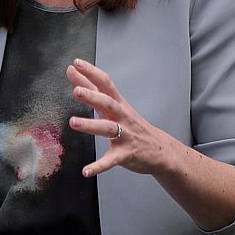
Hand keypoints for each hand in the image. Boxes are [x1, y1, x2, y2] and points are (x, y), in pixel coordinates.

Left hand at [67, 58, 234, 229]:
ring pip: (107, 129)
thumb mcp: (116, 107)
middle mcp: (122, 117)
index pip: (106, 84)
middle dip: (92, 96)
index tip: (76, 63)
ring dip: (90, 125)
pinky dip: (99, 166)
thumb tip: (74, 72)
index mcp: (119, 104)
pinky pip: (111, 160)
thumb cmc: (132, 125)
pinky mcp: (126, 154)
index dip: (92, 73)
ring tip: (73, 123)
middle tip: (76, 90)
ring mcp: (125, 136)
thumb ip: (93, 91)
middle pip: (107, 104)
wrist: (161, 151)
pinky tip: (86, 171)